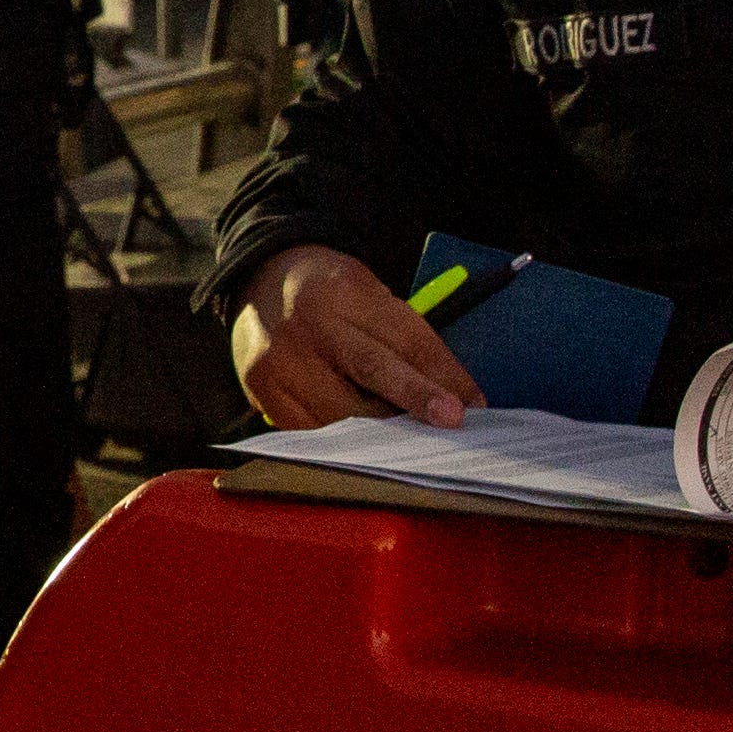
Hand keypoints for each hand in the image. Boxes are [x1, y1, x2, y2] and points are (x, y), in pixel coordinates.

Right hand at [228, 244, 484, 429]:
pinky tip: (369, 446)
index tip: (471, 404)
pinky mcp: (263, 393)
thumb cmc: (330, 296)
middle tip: (452, 425)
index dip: (440, 373)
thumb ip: (409, 341)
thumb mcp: (371, 296)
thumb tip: (458, 396)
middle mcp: (310, 323)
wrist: (261, 285)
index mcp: (345, 290)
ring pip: (343, 411)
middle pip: (372, 369)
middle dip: (416, 400)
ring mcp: (281, 360)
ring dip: (386, 432)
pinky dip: (348, 443)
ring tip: (413, 441)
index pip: (402, 336)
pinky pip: (315, 431)